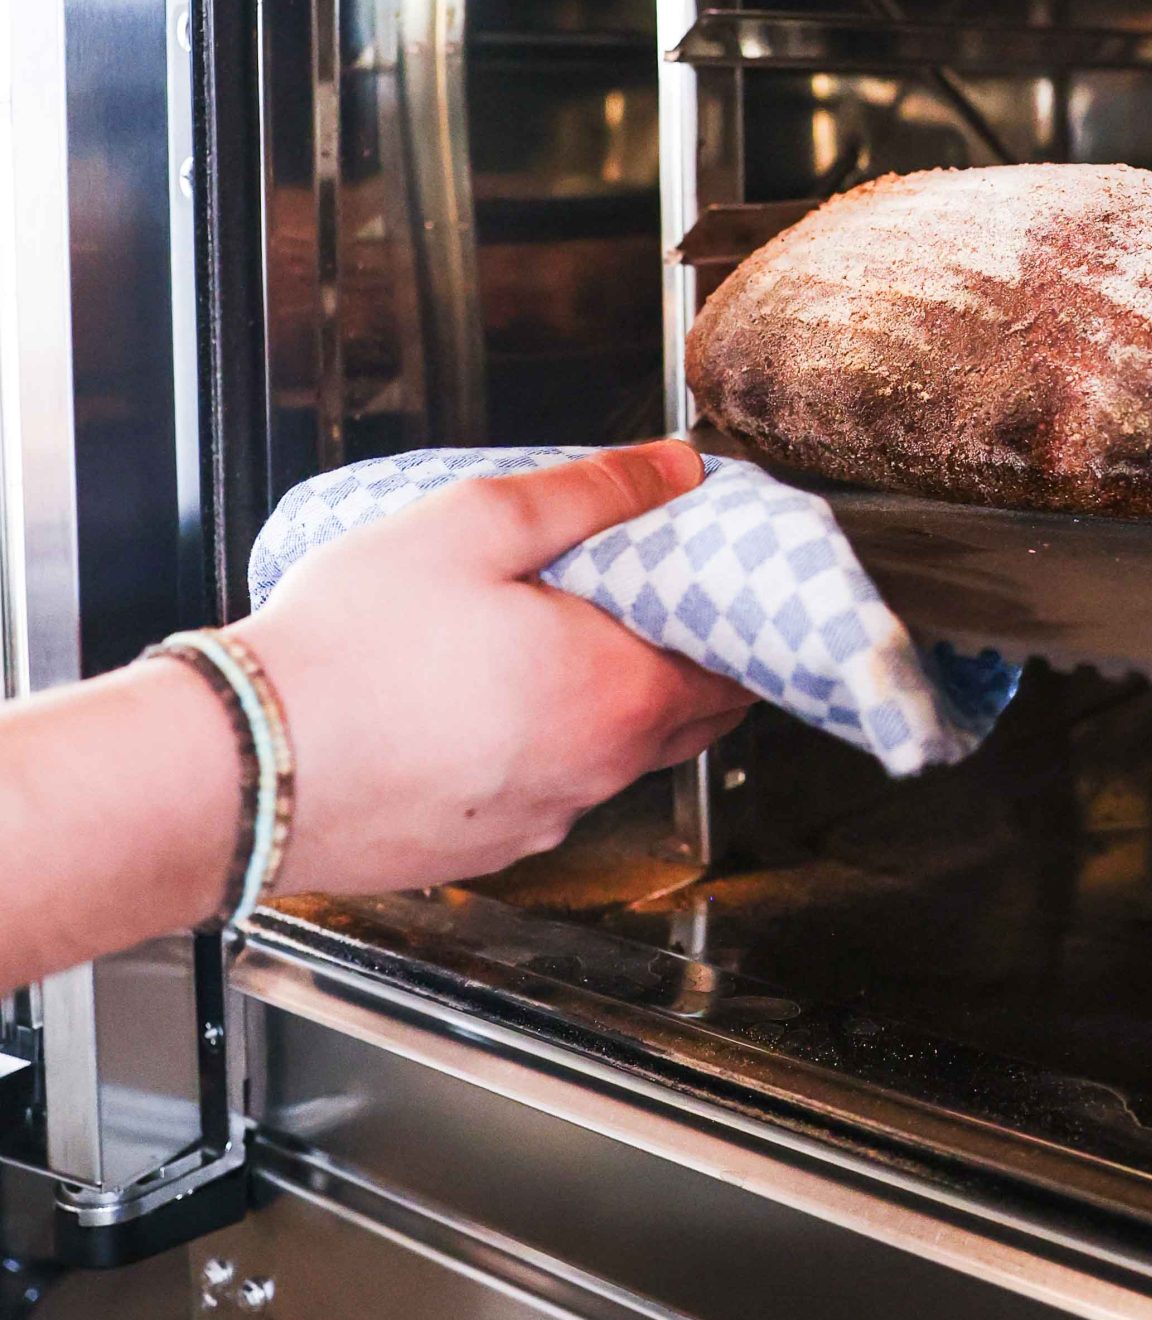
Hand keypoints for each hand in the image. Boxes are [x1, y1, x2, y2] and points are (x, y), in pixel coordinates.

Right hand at [244, 441, 751, 894]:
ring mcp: (537, 822)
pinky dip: (544, 747)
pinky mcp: (480, 850)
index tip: (723, 580)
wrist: (244, 765)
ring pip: (611, 758)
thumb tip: (673, 470)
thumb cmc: (351, 648)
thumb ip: (593, 491)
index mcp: (615, 695)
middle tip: (657, 598)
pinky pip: (543, 791)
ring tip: (561, 636)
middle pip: (686, 720)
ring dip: (611, 703)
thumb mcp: (477, 522)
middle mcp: (594, 774)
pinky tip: (490, 701)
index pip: (734, 669)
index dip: (739, 620)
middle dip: (690, 661)